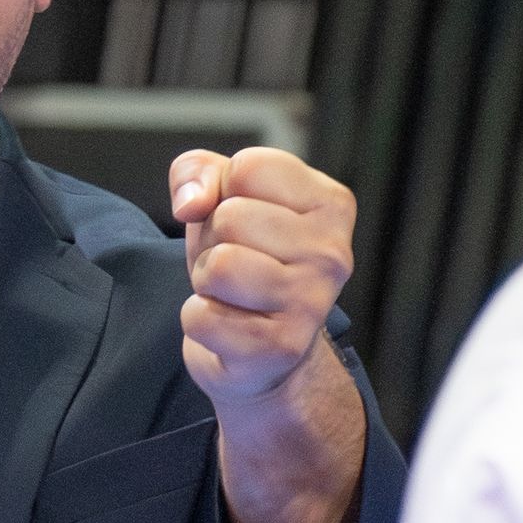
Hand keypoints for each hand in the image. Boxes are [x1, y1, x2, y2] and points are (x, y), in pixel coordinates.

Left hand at [170, 148, 355, 406]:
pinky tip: (229, 327)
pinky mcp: (280, 349)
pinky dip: (198, 321)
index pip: (248, 168)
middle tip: (237, 267)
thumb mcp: (221, 200)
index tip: (245, 223)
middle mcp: (332, 253)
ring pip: (218, 265)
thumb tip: (191, 204)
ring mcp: (311, 303)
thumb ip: (197, 173)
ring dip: (205, 280)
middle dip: (213, 241)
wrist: (262, 354)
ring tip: (231, 294)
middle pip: (229, 217)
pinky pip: (201, 317)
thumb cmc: (246, 261)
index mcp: (331, 204)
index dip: (224, 192)